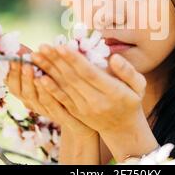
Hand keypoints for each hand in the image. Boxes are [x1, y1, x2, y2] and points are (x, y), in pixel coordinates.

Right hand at [4, 44, 96, 137]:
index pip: (13, 84)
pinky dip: (47, 91)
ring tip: (29, 66)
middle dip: (18, 74)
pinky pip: (52, 104)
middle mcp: (34, 104)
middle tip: (18, 59)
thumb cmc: (64, 94)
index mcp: (29, 95)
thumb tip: (20, 45)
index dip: (10, 71)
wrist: (83, 121)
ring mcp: (46, 111)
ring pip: (34, 97)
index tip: (10, 56)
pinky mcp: (62, 116)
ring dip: (30, 81)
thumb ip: (37, 65)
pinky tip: (45, 79)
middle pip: (20, 91)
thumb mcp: (49, 78)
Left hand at [30, 43, 147, 134]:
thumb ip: (128, 71)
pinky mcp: (76, 112)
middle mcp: (96, 102)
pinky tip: (37, 77)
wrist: (122, 128)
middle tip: (42, 46)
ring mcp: (84, 109)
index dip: (74, 60)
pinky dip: (49, 88)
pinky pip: (61, 99)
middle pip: (72, 79)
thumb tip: (114, 58)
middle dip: (56, 61)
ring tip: (35, 56)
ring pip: (64, 87)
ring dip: (48, 71)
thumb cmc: (131, 100)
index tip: (61, 46)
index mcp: (113, 92)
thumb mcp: (139, 85)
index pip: (90, 74)